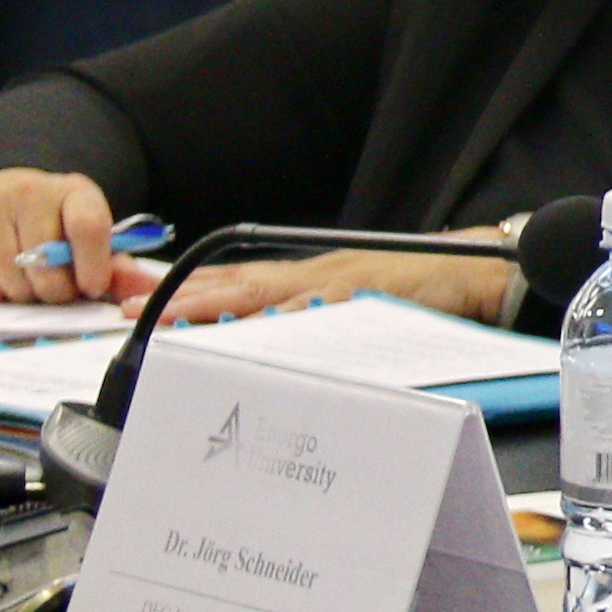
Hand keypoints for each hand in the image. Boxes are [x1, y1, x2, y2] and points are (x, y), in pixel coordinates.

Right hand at [0, 168, 146, 305]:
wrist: (5, 196)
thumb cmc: (57, 226)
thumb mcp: (92, 238)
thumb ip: (120, 268)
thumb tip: (150, 292)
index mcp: (75, 190)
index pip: (88, 227)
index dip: (92, 266)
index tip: (91, 287)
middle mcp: (31, 190)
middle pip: (47, 262)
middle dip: (57, 290)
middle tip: (58, 288)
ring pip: (13, 279)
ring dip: (26, 294)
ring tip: (31, 281)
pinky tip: (4, 276)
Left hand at [146, 237, 513, 326]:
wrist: (477, 268)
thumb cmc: (424, 288)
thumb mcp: (361, 301)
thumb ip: (320, 317)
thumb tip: (277, 343)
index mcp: (312, 277)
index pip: (240, 282)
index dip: (191, 292)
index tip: (143, 302)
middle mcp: (316, 275)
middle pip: (239, 285)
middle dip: (184, 298)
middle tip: (134, 311)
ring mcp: (340, 284)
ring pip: (268, 295)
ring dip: (220, 307)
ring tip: (175, 320)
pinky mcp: (369, 295)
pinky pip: (321, 310)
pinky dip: (290, 319)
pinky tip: (262, 330)